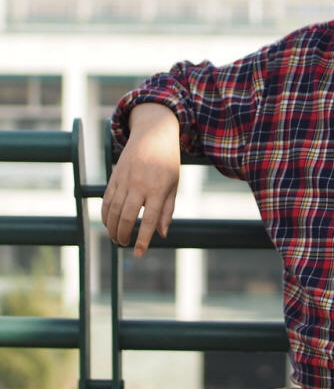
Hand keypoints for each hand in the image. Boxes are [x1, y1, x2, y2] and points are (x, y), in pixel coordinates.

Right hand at [101, 104, 180, 257]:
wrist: (153, 135)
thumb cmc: (168, 163)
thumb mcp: (173, 185)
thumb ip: (167, 210)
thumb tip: (161, 234)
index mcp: (158, 189)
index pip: (149, 219)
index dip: (143, 239)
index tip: (139, 254)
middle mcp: (139, 185)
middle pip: (126, 217)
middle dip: (123, 235)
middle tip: (124, 244)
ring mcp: (125, 180)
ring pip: (112, 210)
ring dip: (111, 228)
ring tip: (116, 238)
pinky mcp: (114, 176)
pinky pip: (106, 199)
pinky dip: (105, 214)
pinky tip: (108, 224)